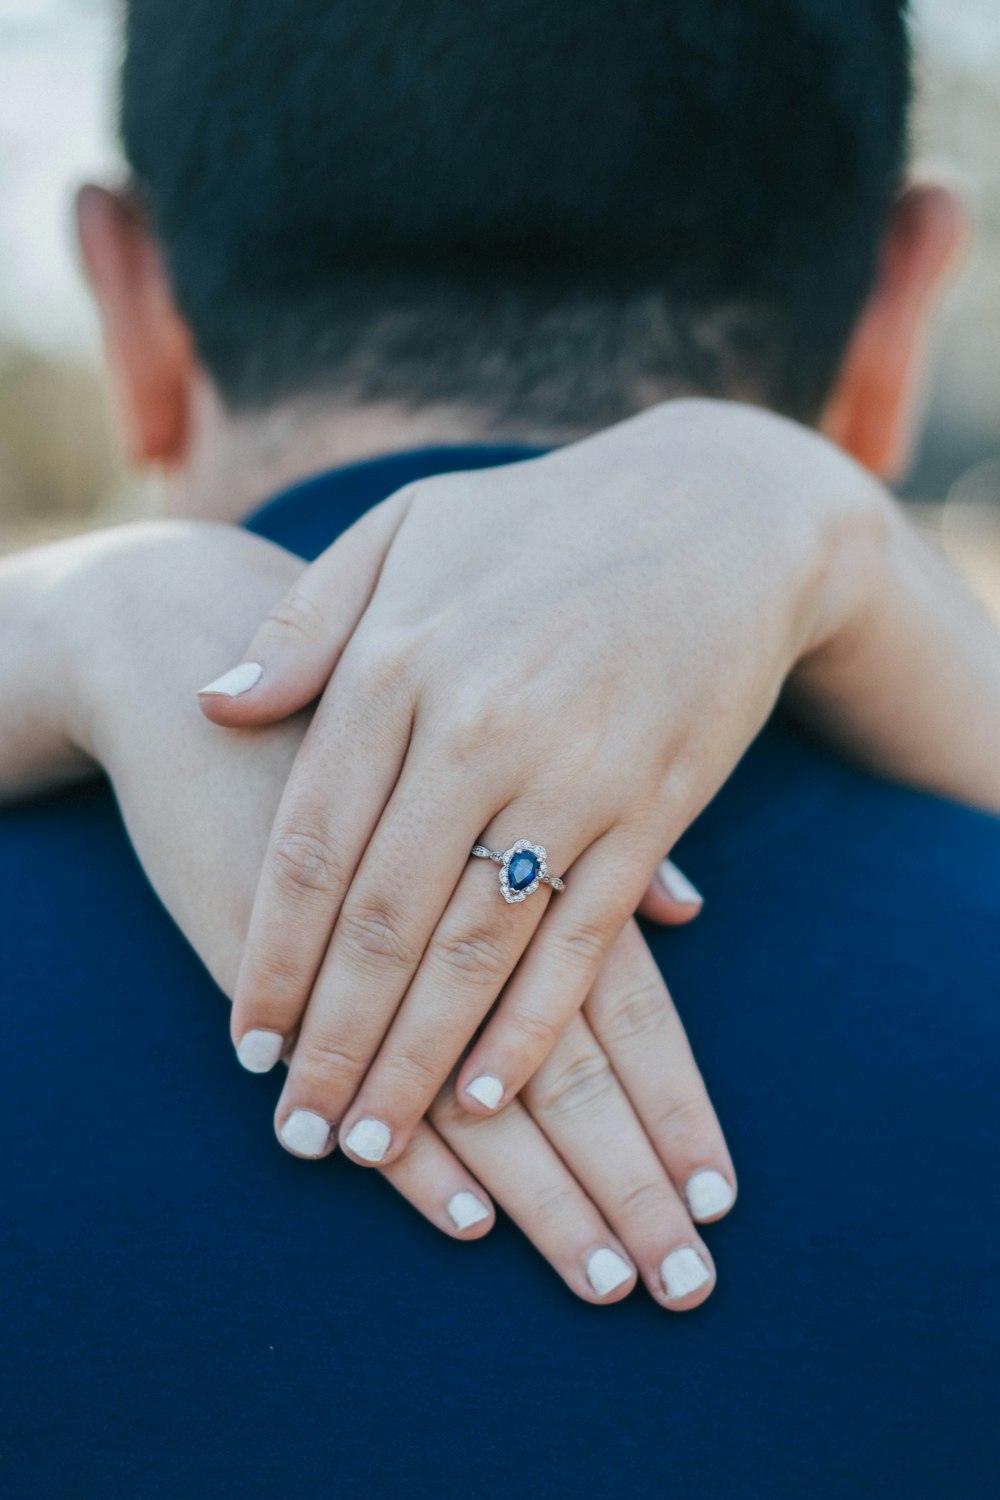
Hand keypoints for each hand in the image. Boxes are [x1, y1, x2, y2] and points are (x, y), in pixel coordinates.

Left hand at [200, 399, 881, 1168]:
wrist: (721, 512)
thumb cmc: (542, 521)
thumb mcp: (406, 529)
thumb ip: (304, 623)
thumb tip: (216, 707)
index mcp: (400, 660)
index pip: (311, 843)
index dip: (273, 954)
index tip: (246, 1042)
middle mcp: (478, 725)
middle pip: (383, 917)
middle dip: (334, 1038)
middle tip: (301, 1130)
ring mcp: (573, 773)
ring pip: (474, 947)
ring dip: (418, 1058)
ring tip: (373, 1139)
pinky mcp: (654, 808)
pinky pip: (580, 943)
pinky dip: (528, 1026)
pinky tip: (486, 1093)